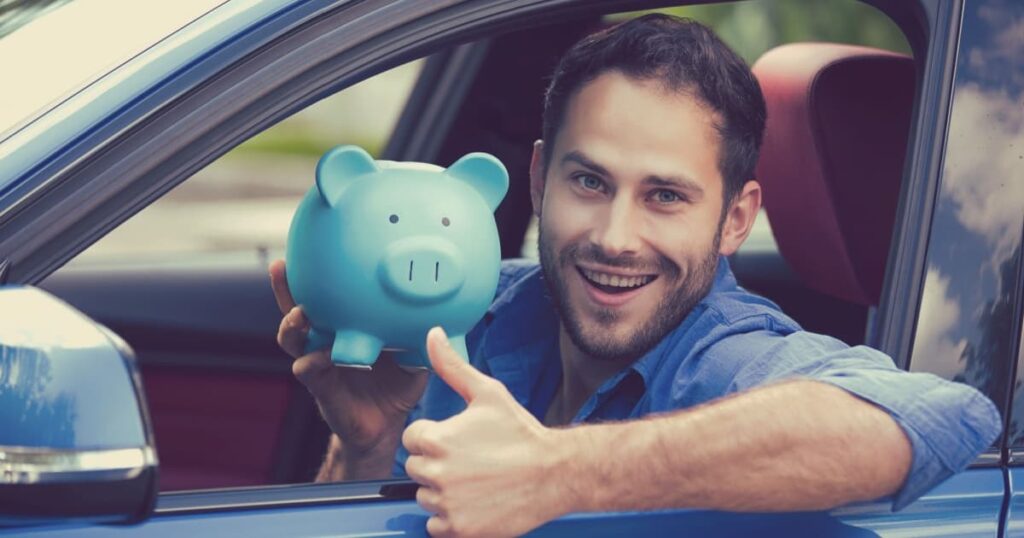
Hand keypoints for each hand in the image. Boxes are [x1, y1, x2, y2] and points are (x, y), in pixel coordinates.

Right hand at [270, 259, 427, 475]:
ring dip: (292, 325)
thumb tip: (444, 314)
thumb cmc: (398, 387)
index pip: (323, 297)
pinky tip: (317, 356)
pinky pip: (308, 371)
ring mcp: (320, 365)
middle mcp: (325, 343)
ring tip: (299, 314)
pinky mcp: (321, 389)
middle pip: (296, 310)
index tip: (305, 250)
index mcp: (344, 329)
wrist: (386, 427)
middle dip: (286, 289)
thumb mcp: (413, 356)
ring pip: (293, 340)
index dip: (311, 276)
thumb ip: (421, 335)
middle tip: (282, 267)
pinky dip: (311, 362)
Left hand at [402, 327, 572, 537]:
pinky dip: (451, 518)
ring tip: (476, 481)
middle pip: (417, 469)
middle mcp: (437, 473)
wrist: (555, 474)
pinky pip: (436, 526)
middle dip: (438, 464)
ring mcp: (447, 504)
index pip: (411, 439)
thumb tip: (433, 335)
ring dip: (444, 491)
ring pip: (426, 497)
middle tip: (471, 460)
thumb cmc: (521, 433)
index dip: (433, 437)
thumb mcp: (488, 393)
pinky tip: (475, 502)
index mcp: (437, 439)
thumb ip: (452, 366)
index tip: (458, 440)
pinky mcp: (459, 529)